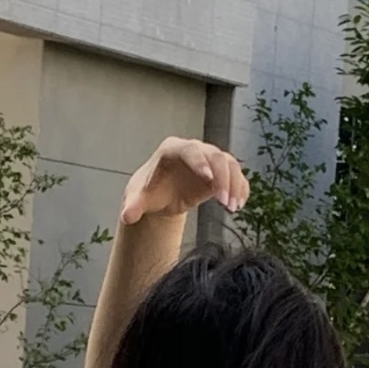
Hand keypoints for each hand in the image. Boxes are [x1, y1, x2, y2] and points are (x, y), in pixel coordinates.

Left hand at [119, 137, 248, 224]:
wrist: (162, 192)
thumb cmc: (150, 191)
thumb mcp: (140, 200)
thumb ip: (133, 206)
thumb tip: (127, 217)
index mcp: (172, 150)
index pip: (189, 150)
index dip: (199, 161)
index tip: (208, 179)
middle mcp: (194, 150)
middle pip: (215, 155)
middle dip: (223, 178)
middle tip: (224, 203)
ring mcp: (209, 159)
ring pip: (229, 164)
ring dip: (235, 185)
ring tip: (233, 208)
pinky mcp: (221, 172)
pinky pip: (236, 175)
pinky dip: (241, 188)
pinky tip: (238, 205)